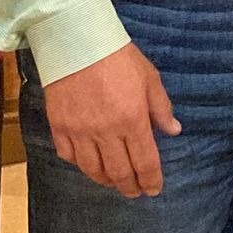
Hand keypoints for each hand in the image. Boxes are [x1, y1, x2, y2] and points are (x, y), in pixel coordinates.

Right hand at [43, 43, 179, 197]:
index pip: (145, 162)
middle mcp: (106, 131)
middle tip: (135, 191)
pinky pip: (68, 156)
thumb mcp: (149, 78)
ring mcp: (79, 131)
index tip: (153, 189)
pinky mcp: (59, 126)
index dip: (151, 180)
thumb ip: (161, 108)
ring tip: (114, 182)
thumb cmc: (118, 57)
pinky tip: (88, 164)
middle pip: (119, 172)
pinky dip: (80, 165)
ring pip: (93, 169)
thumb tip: (173, 130)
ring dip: (106, 180)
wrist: (76, 40)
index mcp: (132, 120)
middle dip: (130, 186)